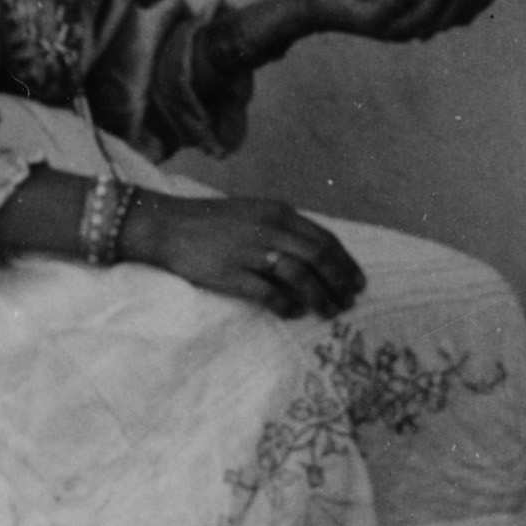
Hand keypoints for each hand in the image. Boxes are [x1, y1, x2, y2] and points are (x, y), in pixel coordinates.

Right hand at [118, 186, 363, 321]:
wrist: (168, 226)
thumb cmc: (212, 221)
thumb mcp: (253, 213)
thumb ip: (283, 229)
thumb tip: (315, 257)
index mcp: (277, 212)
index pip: (325, 239)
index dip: (346, 263)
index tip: (358, 281)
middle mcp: (269, 229)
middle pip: (319, 258)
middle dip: (340, 283)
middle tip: (350, 302)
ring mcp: (251, 251)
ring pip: (301, 277)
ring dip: (321, 298)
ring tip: (330, 311)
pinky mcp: (233, 274)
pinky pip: (271, 295)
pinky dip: (288, 307)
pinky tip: (294, 313)